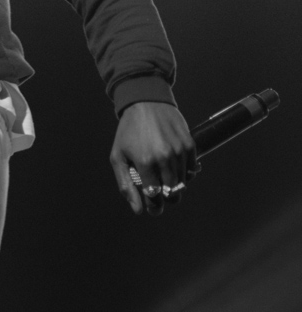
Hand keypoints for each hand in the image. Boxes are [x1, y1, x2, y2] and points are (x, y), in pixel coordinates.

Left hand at [110, 101, 198, 216]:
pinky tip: (173, 164)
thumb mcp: (118, 156)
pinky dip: (184, 172)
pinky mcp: (189, 144)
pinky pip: (192, 169)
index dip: (154, 207)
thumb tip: (138, 210)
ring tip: (162, 173)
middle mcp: (164, 157)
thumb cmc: (129, 131)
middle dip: (166, 198)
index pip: (155, 197)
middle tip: (159, 193)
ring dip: (174, 183)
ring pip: (183, 183)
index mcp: (145, 162)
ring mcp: (179, 150)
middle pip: (173, 193)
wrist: (145, 102)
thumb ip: (126, 184)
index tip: (153, 208)